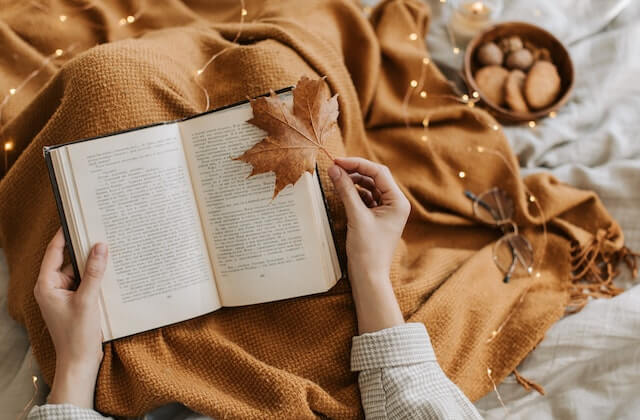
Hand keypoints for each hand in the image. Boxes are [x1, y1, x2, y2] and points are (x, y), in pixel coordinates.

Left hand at [34, 228, 107, 407]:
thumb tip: (100, 246)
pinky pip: (87, 283)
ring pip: (81, 272)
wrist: (80, 363)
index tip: (77, 219)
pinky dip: (98, 278)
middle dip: (86, 249)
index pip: (55, 252)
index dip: (65, 234)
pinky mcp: (77, 303)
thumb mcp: (87, 300)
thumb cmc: (77, 336)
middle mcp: (53, 288)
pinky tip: (112, 272)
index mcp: (47, 285)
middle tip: (102, 233)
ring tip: (111, 251)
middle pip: (69, 260)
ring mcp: (65, 296)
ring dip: (94, 265)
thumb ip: (94, 272)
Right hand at [328, 157, 409, 333]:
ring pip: (369, 187)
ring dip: (353, 181)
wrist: (368, 277)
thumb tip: (334, 169)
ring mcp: (386, 211)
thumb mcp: (356, 217)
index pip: (378, 173)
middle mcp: (395, 204)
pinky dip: (353, 193)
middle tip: (334, 167)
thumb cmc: (367, 251)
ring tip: (335, 177)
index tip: (337, 161)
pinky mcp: (376, 218)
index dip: (357, 164)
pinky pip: (365, 198)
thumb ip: (346, 190)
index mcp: (398, 202)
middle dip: (355, 171)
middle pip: (374, 178)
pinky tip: (341, 190)